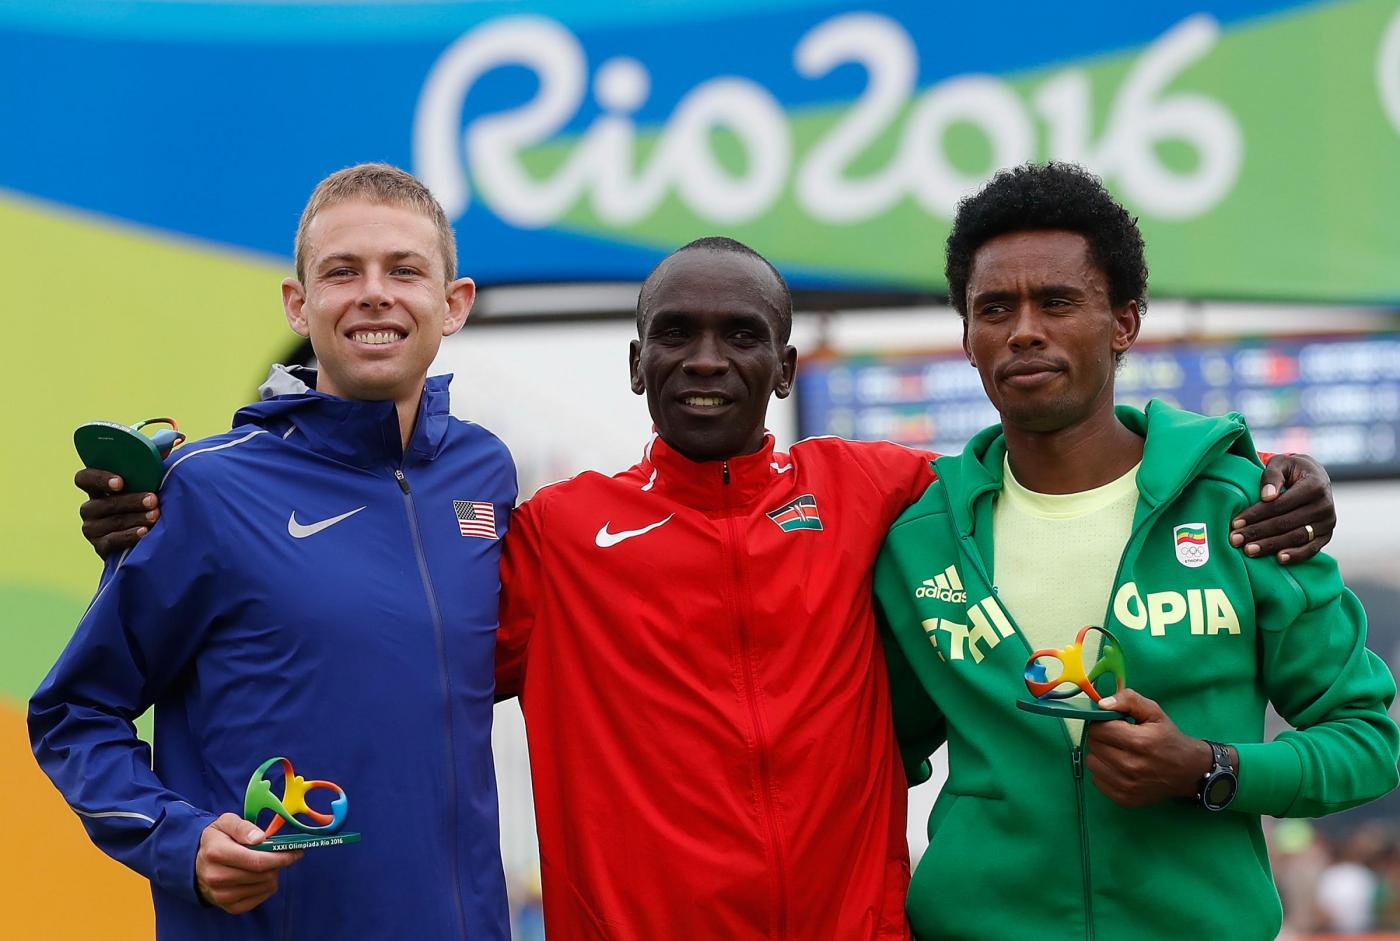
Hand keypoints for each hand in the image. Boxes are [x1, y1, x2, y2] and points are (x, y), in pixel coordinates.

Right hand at [75, 468, 158, 558]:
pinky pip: (110, 542)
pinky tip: (144, 532)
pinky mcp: (100, 547)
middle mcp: (91, 508)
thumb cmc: (150, 501)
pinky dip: (128, 536)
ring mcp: (93, 528)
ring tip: (155, 516)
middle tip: (153, 499)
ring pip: (109, 522)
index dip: (98, 478)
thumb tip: (171, 440)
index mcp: (98, 487)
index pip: (84, 478)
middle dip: (129, 501)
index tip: (120, 482)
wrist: (153, 537)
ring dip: (133, 518)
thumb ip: (154, 462)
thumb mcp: (150, 482)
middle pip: (101, 503)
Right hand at [195, 813, 301, 913]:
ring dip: (273, 874)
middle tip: (282, 855)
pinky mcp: (229, 907)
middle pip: (263, 875)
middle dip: (279, 863)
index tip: (296, 851)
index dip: (281, 857)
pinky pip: (260, 899)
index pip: (257, 861)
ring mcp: (221, 895)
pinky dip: (266, 887)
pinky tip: (260, 876)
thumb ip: (243, 827)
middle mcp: (216, 877)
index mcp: (216, 853)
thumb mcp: (226, 823)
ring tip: (267, 864)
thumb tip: (260, 838)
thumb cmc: (217, 839)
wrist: (195, 863)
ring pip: (265, 887)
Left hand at [1085, 689, 1210, 807]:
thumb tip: (1101, 704)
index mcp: (1139, 742)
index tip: (1112, 723)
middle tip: (1117, 737)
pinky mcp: (1125, 799)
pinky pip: (1097, 780)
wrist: (1189, 771)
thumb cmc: (1168, 738)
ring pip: (1092, 762)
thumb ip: (1128, 700)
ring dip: (1101, 754)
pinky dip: (1104, 772)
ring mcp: (1127, 786)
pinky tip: (1119, 767)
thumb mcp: (1154, 712)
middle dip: (1102, 737)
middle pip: (1094, 745)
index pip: (1098, 729)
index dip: (1102, 723)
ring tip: (1118, 752)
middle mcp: (1131, 766)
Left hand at [1230, 453, 1333, 564]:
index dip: (1256, 514)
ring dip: (1271, 546)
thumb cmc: (1291, 470)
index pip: (1280, 504)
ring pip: (1297, 537)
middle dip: (1258, 532)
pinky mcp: (1326, 535)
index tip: (1235, 523)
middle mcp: (1325, 505)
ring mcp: (1327, 522)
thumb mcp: (1281, 463)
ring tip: (1248, 550)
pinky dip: (1296, 555)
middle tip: (1235, 540)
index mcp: (1315, 486)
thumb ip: (1272, 476)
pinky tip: (1278, 559)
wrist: (1314, 477)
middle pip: (1286, 523)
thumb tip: (1267, 497)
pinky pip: (1312, 549)